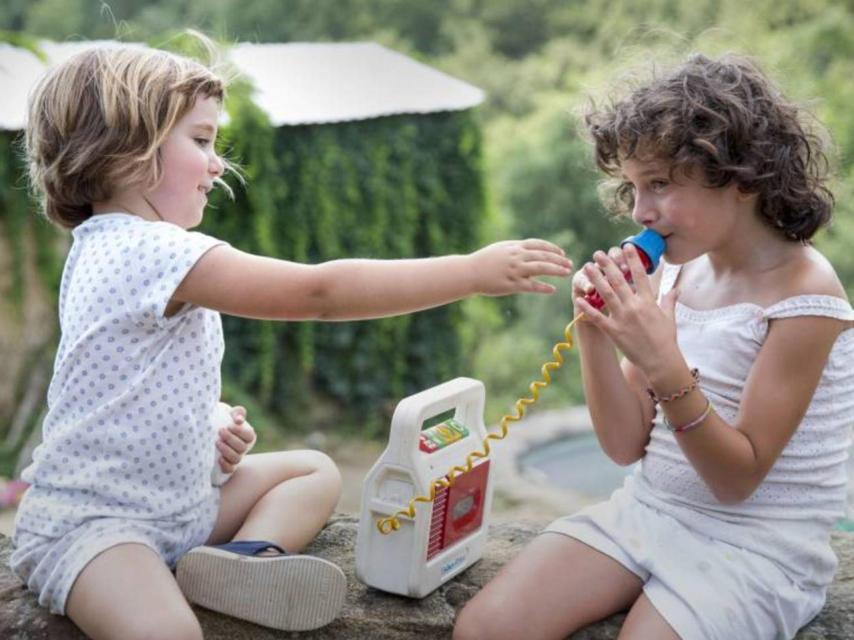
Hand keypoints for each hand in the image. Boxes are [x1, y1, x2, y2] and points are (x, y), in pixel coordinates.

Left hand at [216, 405, 255, 472]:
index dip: (240, 432)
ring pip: (236, 458)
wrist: (211, 434)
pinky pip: (230, 469)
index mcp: (247, 436)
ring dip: (227, 451)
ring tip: (217, 442)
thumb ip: (237, 413)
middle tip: (220, 431)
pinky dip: (226, 465)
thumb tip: (239, 420)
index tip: (229, 425)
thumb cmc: (223, 422)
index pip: (250, 436)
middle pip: (242, 447)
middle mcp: (243, 448)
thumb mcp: (230, 415)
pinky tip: (219, 459)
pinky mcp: (227, 466)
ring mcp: (236, 458)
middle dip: (231, 439)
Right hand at [468, 239, 571, 295]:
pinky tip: (552, 289)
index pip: (539, 245)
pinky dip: (543, 287)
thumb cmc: (483, 260)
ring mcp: (515, 270)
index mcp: (514, 247)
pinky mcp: (511, 284)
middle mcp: (517, 257)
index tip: (562, 253)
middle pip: (543, 256)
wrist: (469, 272)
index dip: (552, 248)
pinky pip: (531, 286)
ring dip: (556, 270)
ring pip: (541, 268)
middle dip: (559, 260)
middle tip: (570, 264)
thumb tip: (529, 249)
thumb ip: (515, 248)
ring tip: (567, 273)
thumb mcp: (500, 249)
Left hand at [573, 244, 680, 371]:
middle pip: (619, 280)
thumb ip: (669, 300)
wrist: (661, 361)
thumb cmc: (666, 339)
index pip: (640, 275)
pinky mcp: (614, 331)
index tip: (626, 246)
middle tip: (598, 253)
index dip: (632, 259)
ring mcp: (623, 318)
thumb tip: (676, 289)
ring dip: (596, 279)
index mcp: (648, 301)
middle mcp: (635, 306)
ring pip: (606, 294)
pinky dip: (588, 308)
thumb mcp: (670, 317)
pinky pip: (598, 317)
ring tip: (587, 267)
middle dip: (607, 265)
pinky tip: (579, 298)